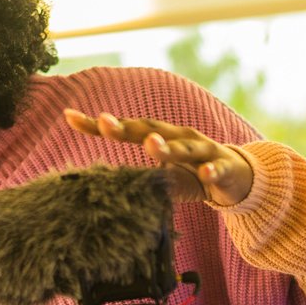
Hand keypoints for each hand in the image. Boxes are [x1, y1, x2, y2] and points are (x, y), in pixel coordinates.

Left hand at [63, 109, 252, 205]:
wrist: (237, 177)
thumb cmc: (191, 173)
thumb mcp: (160, 175)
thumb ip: (136, 177)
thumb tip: (99, 188)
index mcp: (160, 137)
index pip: (126, 129)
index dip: (98, 125)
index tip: (68, 116)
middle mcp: (179, 137)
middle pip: (151, 130)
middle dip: (127, 127)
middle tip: (104, 123)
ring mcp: (202, 150)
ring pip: (183, 147)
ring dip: (167, 148)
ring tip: (151, 146)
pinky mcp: (223, 167)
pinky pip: (216, 169)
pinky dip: (210, 171)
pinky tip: (204, 174)